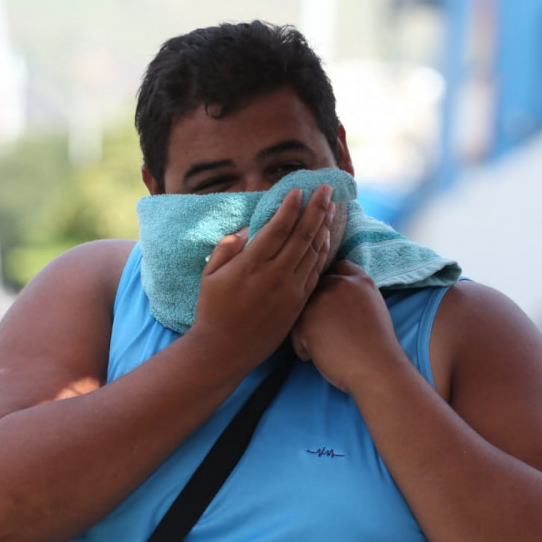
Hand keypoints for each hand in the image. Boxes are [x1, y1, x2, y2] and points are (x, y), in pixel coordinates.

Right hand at [190, 185, 334, 367]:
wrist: (225, 351)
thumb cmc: (212, 311)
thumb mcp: (210, 276)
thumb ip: (227, 248)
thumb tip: (248, 230)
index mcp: (251, 265)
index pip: (278, 227)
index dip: (291, 206)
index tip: (298, 189)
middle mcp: (275, 275)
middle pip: (302, 235)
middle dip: (316, 209)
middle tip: (326, 190)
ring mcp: (290, 291)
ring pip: (313, 252)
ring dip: (324, 227)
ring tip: (331, 208)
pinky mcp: (298, 304)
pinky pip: (315, 273)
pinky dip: (323, 252)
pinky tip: (326, 238)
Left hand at [290, 261, 406, 392]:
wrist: (376, 368)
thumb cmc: (378, 349)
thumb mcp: (374, 309)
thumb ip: (355, 297)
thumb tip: (336, 302)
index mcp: (361, 280)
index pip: (338, 268)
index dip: (331, 282)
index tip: (330, 300)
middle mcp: (340, 283)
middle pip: (316, 288)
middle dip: (316, 307)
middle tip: (323, 331)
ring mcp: (322, 299)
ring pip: (302, 310)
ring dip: (307, 328)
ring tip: (320, 348)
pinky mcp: (307, 319)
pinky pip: (295, 332)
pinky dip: (302, 347)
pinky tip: (314, 356)